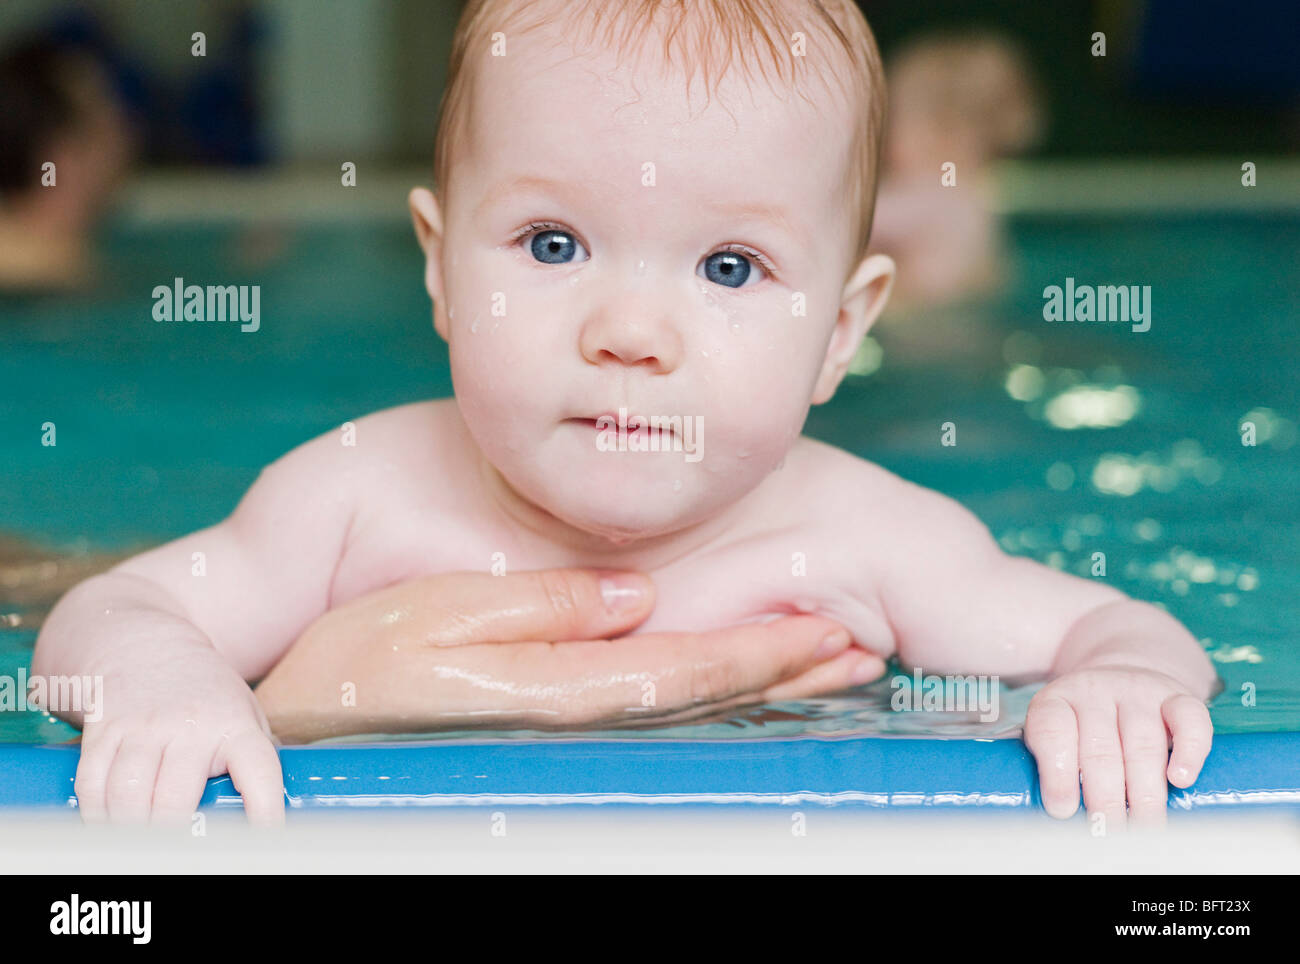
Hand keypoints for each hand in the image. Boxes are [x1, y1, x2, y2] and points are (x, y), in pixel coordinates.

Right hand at [74, 642, 283, 826]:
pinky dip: (96, 813)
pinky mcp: (104, 729)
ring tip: (140, 843)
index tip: (267, 836)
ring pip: (129, 797)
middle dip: (174, 837)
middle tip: (177, 851)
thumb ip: (254, 757)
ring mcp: (143, 727)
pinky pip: (92, 784)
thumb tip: (270, 808)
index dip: (264, 808)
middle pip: (176, 800)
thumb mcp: (243, 713)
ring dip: (130, 830)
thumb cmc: (205, 694)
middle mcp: (189, 726)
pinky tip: (107, 823)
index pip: (258, 770)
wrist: (148, 646)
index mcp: (234, 726)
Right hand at [255, 569, 880, 742]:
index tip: (826, 631)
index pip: (684, 673)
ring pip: (688, 709)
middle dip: (786, 675)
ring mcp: (563, 719)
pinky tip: (742, 674)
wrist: (296, 725)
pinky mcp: (549, 714)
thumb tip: (633, 595)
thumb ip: (536, 607)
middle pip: (704, 698)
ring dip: (763, 687)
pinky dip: (712, 687)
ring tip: (829, 665)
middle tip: (859, 651)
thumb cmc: (349, 667)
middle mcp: (572, 710)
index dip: (761, 654)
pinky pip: (651, 703)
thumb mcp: (430, 620)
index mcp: (554, 684)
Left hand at [1024, 665, 1212, 830]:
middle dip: (1104, 798)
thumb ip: (1052, 766)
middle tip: (1107, 832)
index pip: (1051, 730)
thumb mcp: (1056, 735)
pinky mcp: (1176, 696)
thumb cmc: (1083, 724)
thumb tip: (1061, 814)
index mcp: (1057, 700)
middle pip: (1100, 749)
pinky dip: (1188, 751)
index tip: (1062, 810)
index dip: (1057, 774)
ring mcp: (1137, 691)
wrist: (1122, 681)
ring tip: (1142, 826)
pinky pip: (1188, 719)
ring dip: (1144, 793)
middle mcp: (1095, 691)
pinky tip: (1180, 780)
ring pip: (1143, 745)